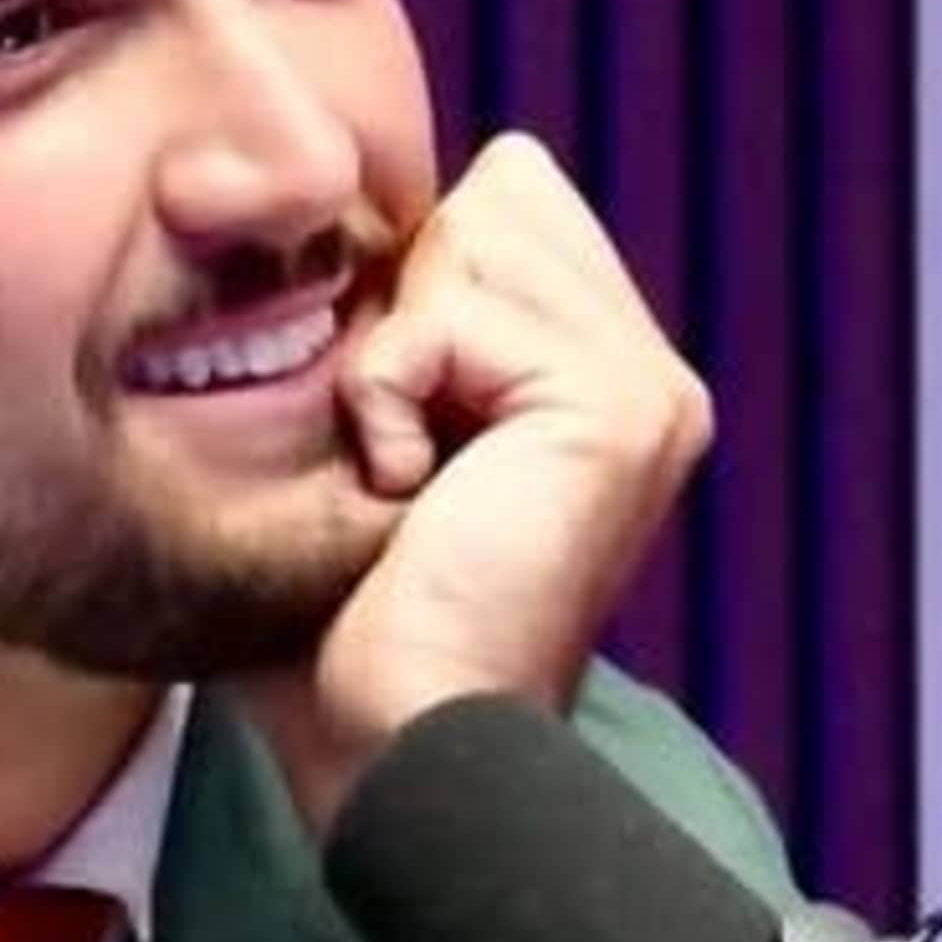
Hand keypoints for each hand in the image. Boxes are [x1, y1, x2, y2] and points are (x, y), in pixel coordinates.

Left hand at [239, 131, 713, 835]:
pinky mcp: (615, 407)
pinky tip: (407, 496)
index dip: (410, 286)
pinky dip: (387, 398)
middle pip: (498, 193)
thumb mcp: (363, 447)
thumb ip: (383, 326)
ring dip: (393, 355)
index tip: (385, 427)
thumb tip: (293, 213)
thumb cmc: (344, 634)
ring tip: (406, 478)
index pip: (507, 199)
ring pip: (475, 232)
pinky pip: (449, 313)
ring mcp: (646, 388)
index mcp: (606, 384)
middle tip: (398, 454)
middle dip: (406, 305)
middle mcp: (649, 375)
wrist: (400, 749)